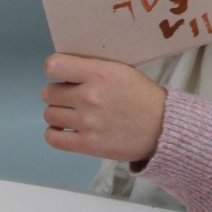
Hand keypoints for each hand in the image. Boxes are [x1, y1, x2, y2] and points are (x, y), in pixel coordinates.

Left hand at [42, 54, 166, 161]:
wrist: (162, 126)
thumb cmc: (141, 95)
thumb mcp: (120, 70)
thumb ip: (92, 68)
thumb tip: (62, 69)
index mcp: (99, 73)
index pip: (53, 66)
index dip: (54, 69)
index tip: (62, 74)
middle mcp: (90, 97)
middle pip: (48, 92)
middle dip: (57, 93)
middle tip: (71, 97)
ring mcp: (87, 122)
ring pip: (49, 114)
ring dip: (58, 114)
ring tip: (73, 114)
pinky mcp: (88, 145)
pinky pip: (52, 138)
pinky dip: (55, 134)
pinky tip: (67, 130)